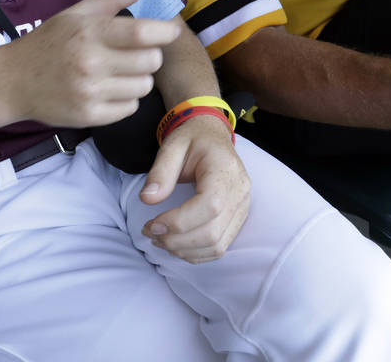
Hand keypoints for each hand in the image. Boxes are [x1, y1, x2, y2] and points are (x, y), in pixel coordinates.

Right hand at [6, 0, 180, 126]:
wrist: (13, 81)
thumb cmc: (49, 42)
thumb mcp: (76, 14)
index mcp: (89, 32)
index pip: (141, 34)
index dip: (164, 32)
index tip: (171, 31)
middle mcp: (90, 62)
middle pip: (151, 62)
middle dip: (150, 56)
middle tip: (135, 54)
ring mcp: (89, 92)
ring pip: (144, 86)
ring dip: (139, 79)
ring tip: (120, 73)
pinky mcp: (89, 116)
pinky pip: (130, 108)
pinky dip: (126, 100)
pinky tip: (109, 90)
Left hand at [140, 115, 249, 262]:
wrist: (212, 137)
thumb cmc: (193, 140)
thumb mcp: (172, 146)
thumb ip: (160, 171)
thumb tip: (148, 199)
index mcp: (225, 170)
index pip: (209, 206)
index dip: (179, 222)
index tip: (152, 225)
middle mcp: (240, 192)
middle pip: (212, 232)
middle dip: (176, 240)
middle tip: (150, 233)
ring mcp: (242, 208)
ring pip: (216, 245)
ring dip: (184, 250)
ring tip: (160, 240)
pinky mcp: (237, 219)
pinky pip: (219, 247)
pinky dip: (195, 254)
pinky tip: (175, 244)